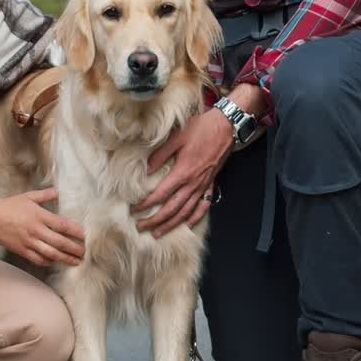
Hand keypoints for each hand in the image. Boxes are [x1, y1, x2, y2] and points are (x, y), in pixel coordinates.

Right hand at [0, 188, 85, 267]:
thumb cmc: (9, 205)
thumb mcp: (28, 196)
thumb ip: (45, 195)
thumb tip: (58, 191)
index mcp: (39, 216)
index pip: (62, 225)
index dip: (76, 231)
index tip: (85, 236)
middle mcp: (36, 230)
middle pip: (60, 242)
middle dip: (74, 248)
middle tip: (84, 252)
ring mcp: (28, 242)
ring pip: (51, 253)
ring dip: (65, 258)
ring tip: (76, 261)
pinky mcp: (21, 250)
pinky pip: (37, 259)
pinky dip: (48, 262)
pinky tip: (55, 261)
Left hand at [133, 110, 233, 236]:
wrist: (226, 127)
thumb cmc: (200, 129)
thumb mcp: (176, 138)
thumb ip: (160, 155)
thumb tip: (146, 170)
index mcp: (182, 172)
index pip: (160, 195)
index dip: (146, 205)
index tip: (134, 211)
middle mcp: (193, 183)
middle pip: (171, 209)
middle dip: (155, 221)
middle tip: (141, 227)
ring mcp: (203, 185)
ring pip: (186, 212)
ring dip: (172, 224)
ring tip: (159, 233)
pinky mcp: (211, 184)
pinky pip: (204, 205)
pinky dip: (196, 217)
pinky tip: (189, 224)